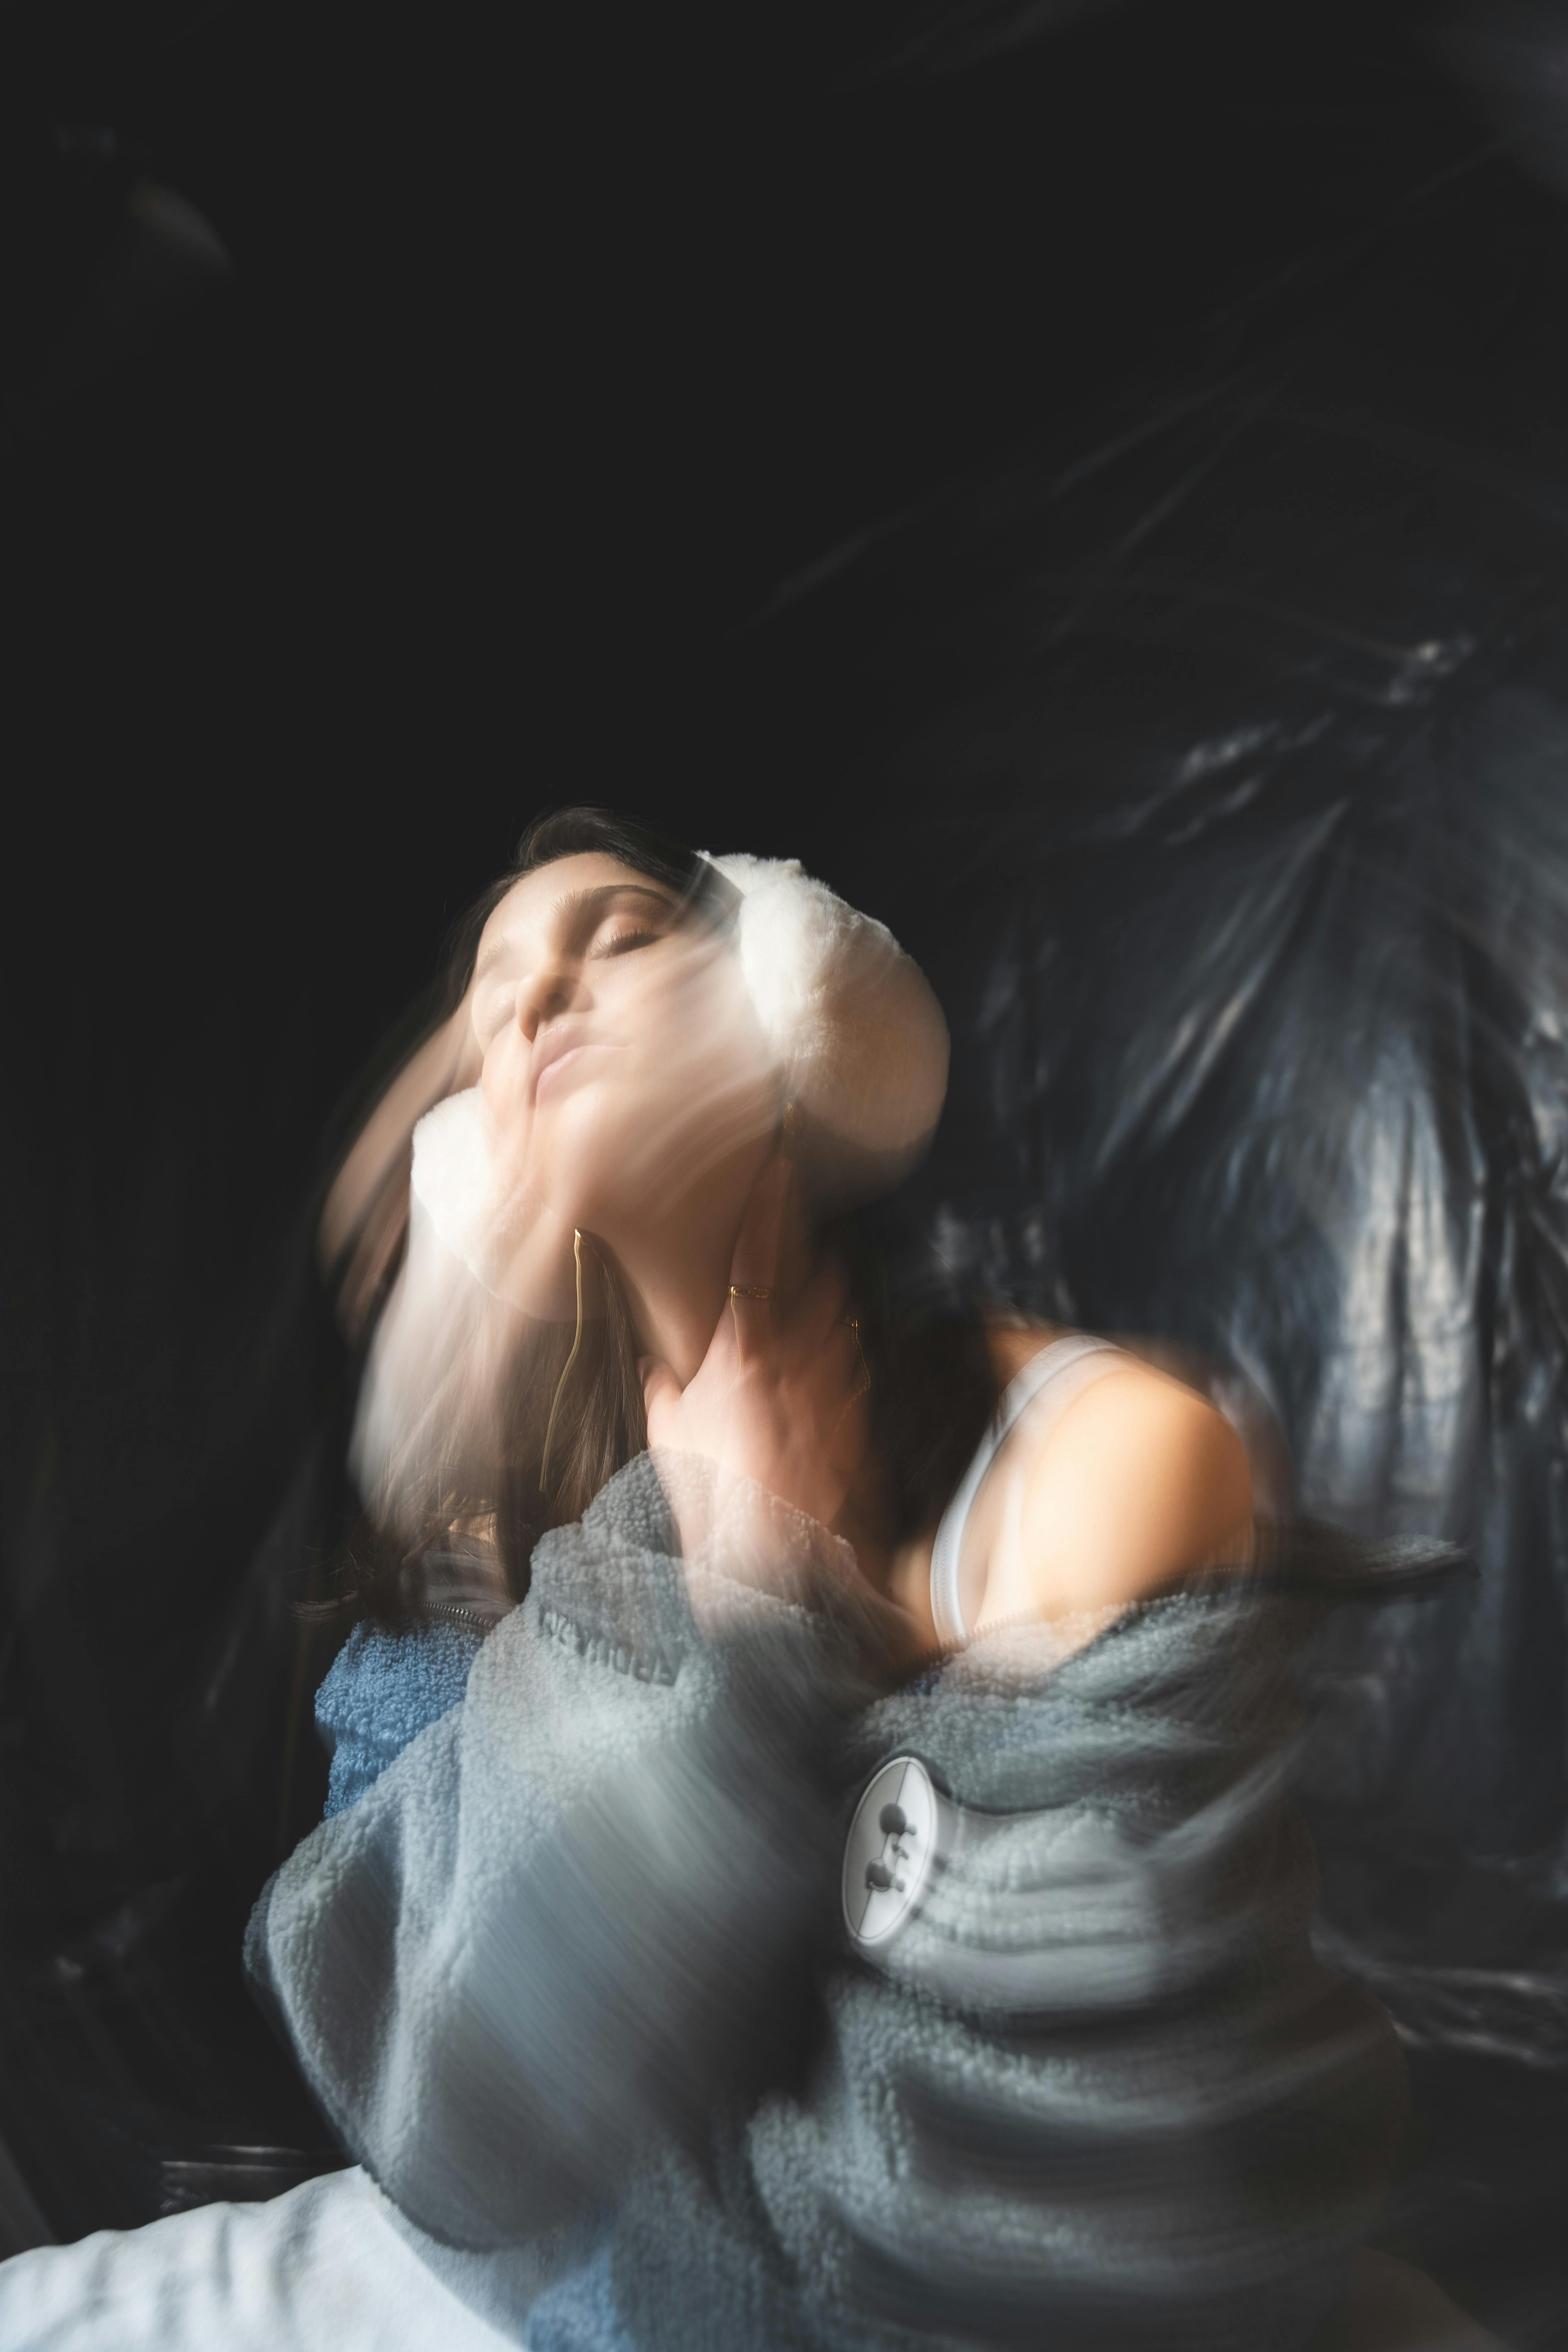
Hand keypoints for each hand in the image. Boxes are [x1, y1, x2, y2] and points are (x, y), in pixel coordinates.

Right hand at [640, 1161, 870, 1561]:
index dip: (767, 1210)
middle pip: (816, 1274)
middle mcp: (797, 1356)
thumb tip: (653, 1367)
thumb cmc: (714, 1492)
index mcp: (745, 1350)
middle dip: (811, 1243)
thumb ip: (664, 1391)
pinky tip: (838, 1348)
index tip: (777, 1170)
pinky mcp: (855, 1416)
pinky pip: (854, 1364)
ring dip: (830, 1290)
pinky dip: (843, 1349)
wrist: (773, 1552)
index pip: (757, 1260)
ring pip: (840, 1313)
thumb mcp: (671, 1436)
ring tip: (823, 1269)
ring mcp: (833, 1384)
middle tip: (804, 1216)